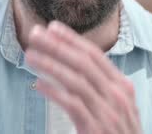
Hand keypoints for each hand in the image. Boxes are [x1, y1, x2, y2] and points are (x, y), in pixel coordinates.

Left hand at [25, 21, 140, 133]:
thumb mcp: (115, 110)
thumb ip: (99, 90)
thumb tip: (72, 69)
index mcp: (122, 87)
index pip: (95, 55)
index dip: (72, 39)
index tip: (52, 27)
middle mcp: (118, 96)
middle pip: (83, 62)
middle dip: (57, 45)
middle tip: (35, 33)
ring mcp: (109, 113)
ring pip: (76, 80)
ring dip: (50, 64)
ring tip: (29, 55)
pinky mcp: (97, 129)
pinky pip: (73, 104)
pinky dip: (54, 92)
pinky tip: (38, 84)